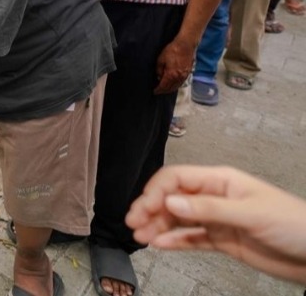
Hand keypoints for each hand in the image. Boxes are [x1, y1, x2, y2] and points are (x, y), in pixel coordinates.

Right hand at [126, 165, 305, 285]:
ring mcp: (217, 219)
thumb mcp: (250, 213)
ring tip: (141, 237)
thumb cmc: (293, 224)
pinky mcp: (222, 240)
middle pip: (173, 198)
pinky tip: (160, 244)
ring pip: (179, 219)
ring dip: (158, 226)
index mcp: (221, 181)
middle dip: (151, 208)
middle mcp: (215, 197)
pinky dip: (174, 241)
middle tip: (133, 224)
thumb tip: (170, 202)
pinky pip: (192, 238)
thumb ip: (209, 209)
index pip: (178, 179)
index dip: (156, 191)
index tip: (142, 208)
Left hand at [154, 37, 193, 93]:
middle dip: (164, 91)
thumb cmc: (172, 50)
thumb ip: (159, 70)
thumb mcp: (161, 59)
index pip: (164, 86)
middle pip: (170, 88)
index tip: (154, 91)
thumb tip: (159, 77)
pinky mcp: (188, 72)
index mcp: (171, 74)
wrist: (186, 45)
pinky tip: (172, 84)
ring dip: (170, 89)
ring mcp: (185, 75)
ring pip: (176, 86)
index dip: (158, 90)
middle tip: (158, 91)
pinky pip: (181, 82)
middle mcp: (179, 77)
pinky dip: (176, 85)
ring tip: (165, 89)